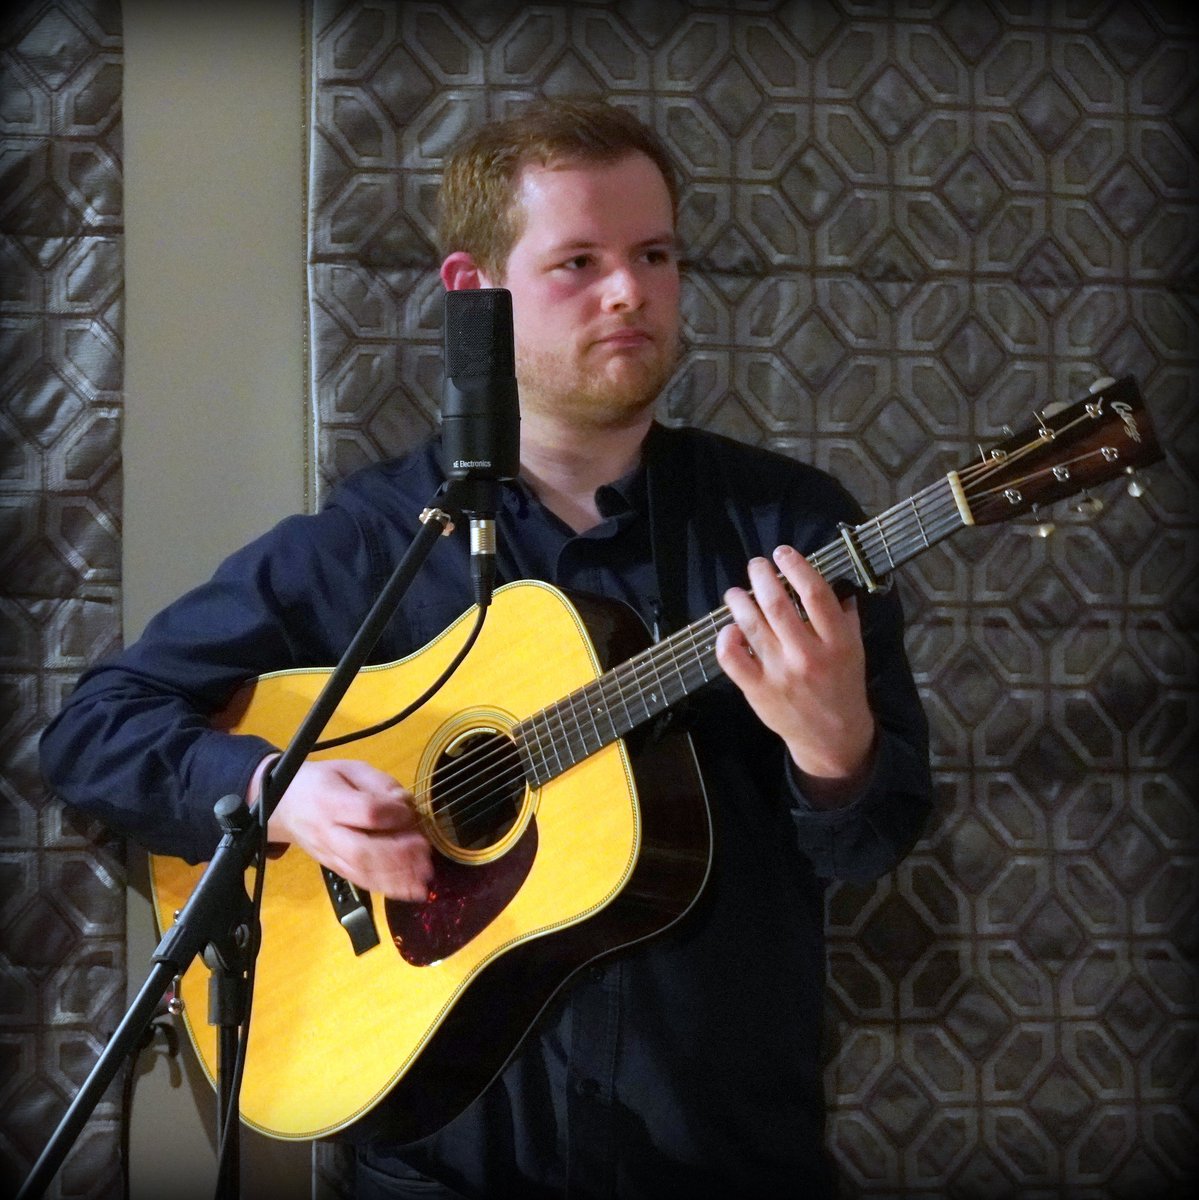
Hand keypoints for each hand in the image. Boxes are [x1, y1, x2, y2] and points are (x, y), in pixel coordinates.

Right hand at [250, 757, 432, 900]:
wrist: (284, 805)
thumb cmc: (322, 782)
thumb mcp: (350, 768)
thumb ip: (379, 783)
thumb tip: (405, 803)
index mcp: (330, 800)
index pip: (366, 812)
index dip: (394, 814)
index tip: (411, 812)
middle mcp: (327, 833)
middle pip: (363, 851)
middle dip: (399, 855)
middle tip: (425, 852)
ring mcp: (329, 855)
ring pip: (362, 872)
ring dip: (397, 878)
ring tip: (424, 876)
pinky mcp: (335, 869)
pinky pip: (361, 882)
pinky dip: (388, 889)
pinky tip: (410, 891)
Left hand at [716, 545, 875, 806]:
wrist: (832, 738)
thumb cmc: (843, 686)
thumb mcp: (855, 649)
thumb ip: (844, 616)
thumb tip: (835, 582)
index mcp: (837, 641)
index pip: (814, 592)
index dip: (795, 566)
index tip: (783, 553)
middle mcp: (807, 655)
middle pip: (776, 603)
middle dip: (761, 576)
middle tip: (756, 566)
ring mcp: (779, 673)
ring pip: (751, 625)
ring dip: (739, 600)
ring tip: (736, 592)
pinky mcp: (757, 690)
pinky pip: (732, 658)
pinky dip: (726, 637)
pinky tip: (730, 628)